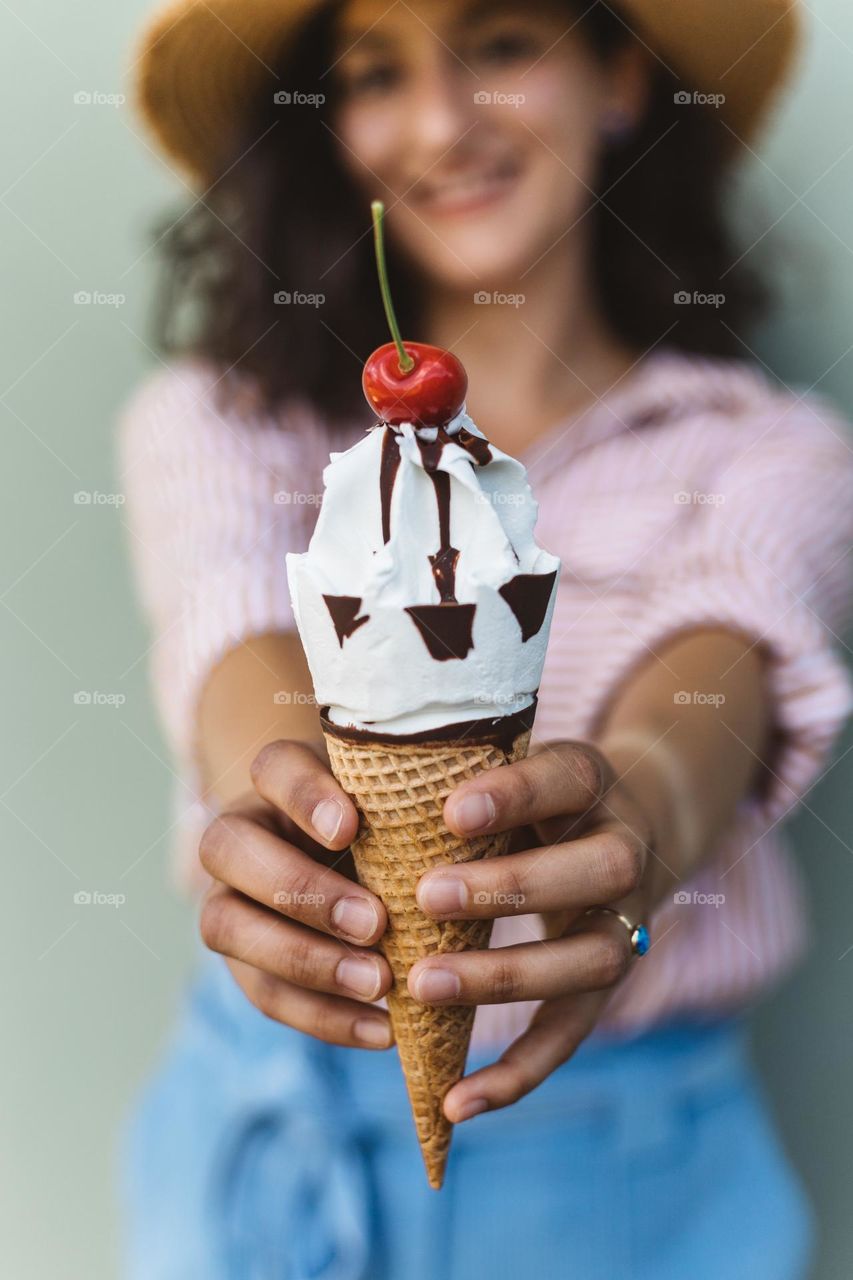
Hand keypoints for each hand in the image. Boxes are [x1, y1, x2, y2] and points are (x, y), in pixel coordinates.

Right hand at [198, 740, 394, 1049]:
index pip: (272, 768)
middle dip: (301, 891)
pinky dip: (322, 1016)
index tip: (351, 826)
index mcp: (279, 779)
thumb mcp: (405, 804)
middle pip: (227, 848)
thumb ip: (421, 805)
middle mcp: (241, 832)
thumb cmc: (396, 824)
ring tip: (379, 984)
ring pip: (224, 925)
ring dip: (304, 961)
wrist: (365, 870)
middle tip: (375, 923)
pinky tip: (381, 1029)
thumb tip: (479, 808)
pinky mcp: (242, 960)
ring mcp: (229, 897)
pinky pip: (262, 992)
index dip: (304, 797)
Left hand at [408, 740, 663, 1121]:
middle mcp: (626, 850)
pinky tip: (456, 1102)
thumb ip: (457, 776)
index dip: (514, 795)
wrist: (625, 823)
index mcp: (592, 781)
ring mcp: (628, 922)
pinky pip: (571, 1033)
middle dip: (513, 887)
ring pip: (592, 958)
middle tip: (426, 896)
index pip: (565, 780)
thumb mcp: (509, 765)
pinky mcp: (607, 984)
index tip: (451, 811)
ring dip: (506, 976)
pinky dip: (517, 1074)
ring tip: (422, 986)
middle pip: (599, 870)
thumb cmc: (530, 793)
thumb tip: (359, 792)